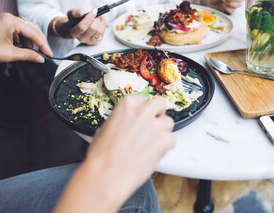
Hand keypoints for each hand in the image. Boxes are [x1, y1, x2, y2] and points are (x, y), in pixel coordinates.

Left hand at [0, 13, 51, 64]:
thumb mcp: (9, 54)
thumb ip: (27, 55)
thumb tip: (40, 59)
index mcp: (11, 22)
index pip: (34, 33)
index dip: (43, 45)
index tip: (49, 54)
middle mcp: (9, 17)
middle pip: (32, 28)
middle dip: (39, 42)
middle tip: (45, 54)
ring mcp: (5, 20)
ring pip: (26, 29)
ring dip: (31, 41)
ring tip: (31, 53)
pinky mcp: (3, 24)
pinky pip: (19, 30)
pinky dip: (23, 40)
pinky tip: (23, 48)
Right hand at [55, 96, 174, 212]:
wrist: (106, 175)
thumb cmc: (101, 156)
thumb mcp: (105, 128)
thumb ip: (121, 120)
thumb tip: (126, 123)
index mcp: (127, 105)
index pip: (143, 98)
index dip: (143, 110)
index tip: (142, 117)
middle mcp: (142, 112)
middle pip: (161, 103)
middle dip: (158, 113)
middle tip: (153, 124)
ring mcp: (155, 125)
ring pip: (169, 122)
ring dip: (163, 131)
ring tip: (151, 143)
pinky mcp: (164, 141)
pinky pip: (172, 139)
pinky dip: (166, 146)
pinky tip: (154, 152)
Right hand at [66, 8, 105, 44]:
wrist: (77, 27)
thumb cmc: (74, 20)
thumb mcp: (71, 14)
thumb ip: (74, 12)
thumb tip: (81, 13)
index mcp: (74, 32)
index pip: (82, 27)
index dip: (89, 18)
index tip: (94, 11)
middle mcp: (81, 38)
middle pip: (92, 29)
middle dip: (96, 19)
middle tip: (96, 12)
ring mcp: (90, 41)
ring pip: (99, 31)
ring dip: (100, 22)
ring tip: (99, 15)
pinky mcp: (96, 41)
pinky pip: (103, 33)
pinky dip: (103, 24)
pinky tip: (100, 20)